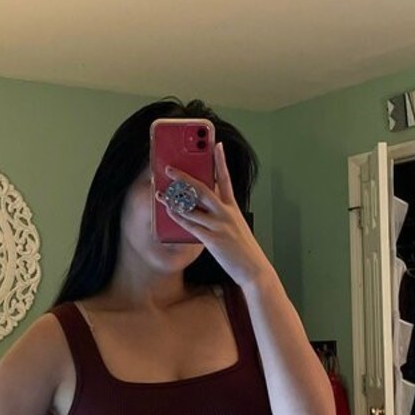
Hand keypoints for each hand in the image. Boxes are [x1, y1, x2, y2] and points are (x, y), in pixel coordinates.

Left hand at [156, 140, 272, 287]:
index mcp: (233, 207)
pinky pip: (190, 225)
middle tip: (169, 168)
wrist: (254, 269)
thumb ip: (220, 213)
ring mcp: (219, 225)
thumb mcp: (235, 225)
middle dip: (184, 177)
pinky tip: (168, 211)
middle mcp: (226, 213)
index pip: (225, 179)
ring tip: (160, 193)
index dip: (221, 161)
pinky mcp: (212, 239)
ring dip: (173, 199)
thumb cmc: (242, 248)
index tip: (216, 145)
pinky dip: (178, 217)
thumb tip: (199, 205)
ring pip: (192, 206)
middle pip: (203, 188)